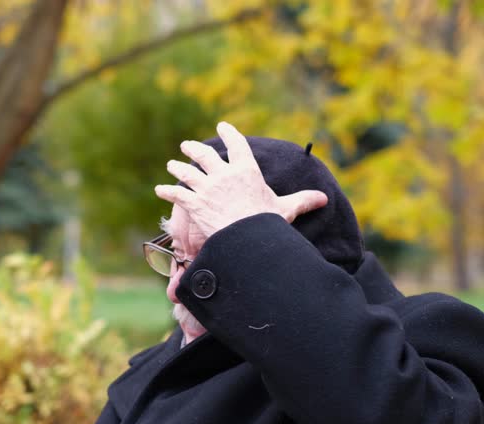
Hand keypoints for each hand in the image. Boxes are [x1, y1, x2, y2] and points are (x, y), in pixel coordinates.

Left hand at [155, 122, 327, 245]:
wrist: (246, 237)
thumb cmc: (266, 222)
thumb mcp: (286, 208)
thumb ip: (303, 200)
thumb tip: (324, 198)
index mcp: (246, 170)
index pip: (237, 145)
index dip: (229, 133)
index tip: (222, 126)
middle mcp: (224, 174)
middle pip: (206, 155)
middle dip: (195, 148)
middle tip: (187, 145)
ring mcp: (207, 187)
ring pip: (188, 172)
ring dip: (178, 168)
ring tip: (172, 165)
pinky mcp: (194, 203)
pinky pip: (176, 194)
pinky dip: (167, 191)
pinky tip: (160, 189)